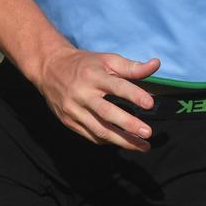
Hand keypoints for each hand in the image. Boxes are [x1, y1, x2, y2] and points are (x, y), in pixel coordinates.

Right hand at [35, 48, 158, 151]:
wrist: (50, 68)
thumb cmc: (85, 64)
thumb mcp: (107, 59)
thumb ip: (132, 67)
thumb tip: (156, 64)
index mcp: (94, 75)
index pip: (116, 86)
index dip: (134, 94)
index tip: (150, 103)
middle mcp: (82, 94)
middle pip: (106, 112)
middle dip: (128, 124)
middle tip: (148, 133)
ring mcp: (74, 110)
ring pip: (99, 129)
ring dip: (122, 140)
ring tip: (142, 146)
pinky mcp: (69, 121)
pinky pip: (91, 135)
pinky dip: (108, 140)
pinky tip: (122, 142)